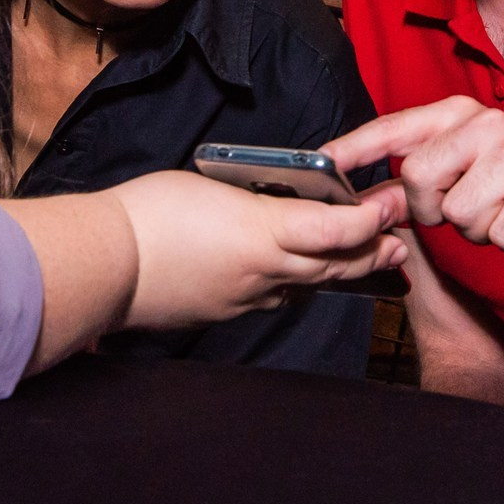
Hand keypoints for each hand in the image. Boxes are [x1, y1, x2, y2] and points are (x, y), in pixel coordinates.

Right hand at [108, 171, 409, 332]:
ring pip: (308, 285)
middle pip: (333, 265)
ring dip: (340, 272)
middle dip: (371, 253)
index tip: (389, 206)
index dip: (369, 220)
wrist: (105, 265)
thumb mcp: (212, 189)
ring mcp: (246, 299)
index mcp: (261, 232)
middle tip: (398, 241)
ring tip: (368, 261)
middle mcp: (264, 272)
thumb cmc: (149, 214)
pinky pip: (275, 298)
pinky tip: (299, 276)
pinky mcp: (226, 314)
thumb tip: (276, 206)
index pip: (335, 231)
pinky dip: (297, 284)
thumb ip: (254, 201)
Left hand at [323, 97, 503, 261]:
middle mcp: (488, 124)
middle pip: (419, 180)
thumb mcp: (469, 175)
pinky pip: (499, 235)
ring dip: (479, 230)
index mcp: (462, 115)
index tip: (321, 161)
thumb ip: (419, 185)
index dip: (355, 147)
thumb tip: (368, 203)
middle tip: (470, 208)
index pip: (395, 128)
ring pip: (459, 215)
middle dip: (435, 211)